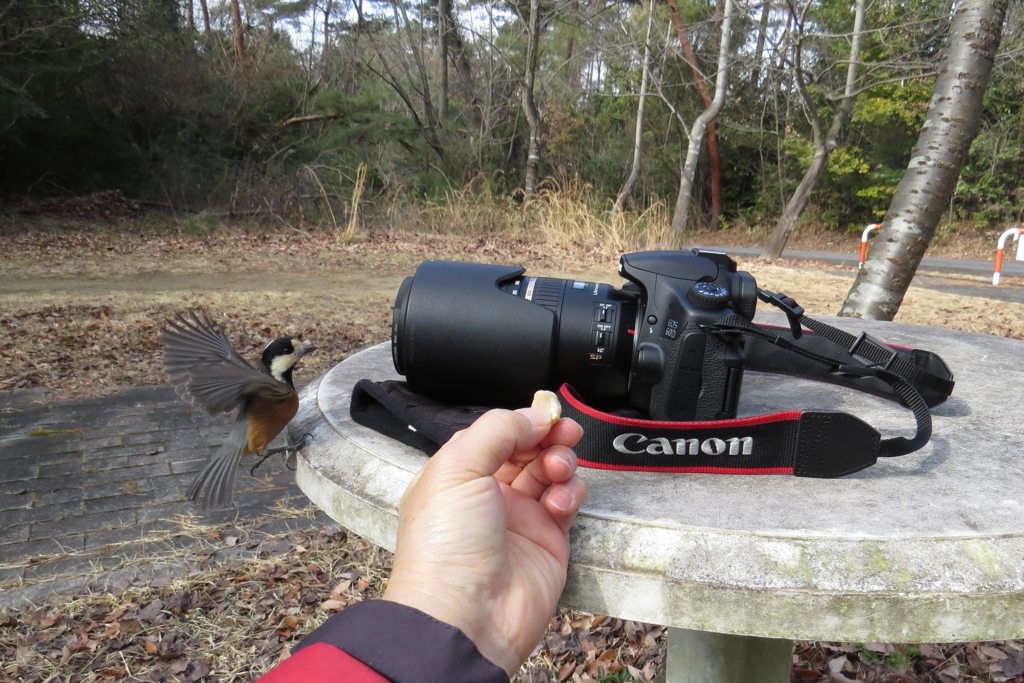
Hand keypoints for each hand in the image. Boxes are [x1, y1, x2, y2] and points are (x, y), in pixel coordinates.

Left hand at [383, 407, 587, 674]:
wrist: (466, 615)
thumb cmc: (445, 545)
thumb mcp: (457, 468)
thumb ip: (498, 430)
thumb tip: (535, 415)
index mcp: (457, 474)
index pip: (496, 433)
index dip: (522, 420)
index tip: (545, 413)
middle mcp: (487, 493)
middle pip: (527, 449)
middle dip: (548, 436)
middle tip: (564, 432)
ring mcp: (518, 517)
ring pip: (550, 471)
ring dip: (560, 462)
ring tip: (557, 470)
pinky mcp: (547, 541)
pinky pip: (567, 503)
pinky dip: (570, 494)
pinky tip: (559, 504)